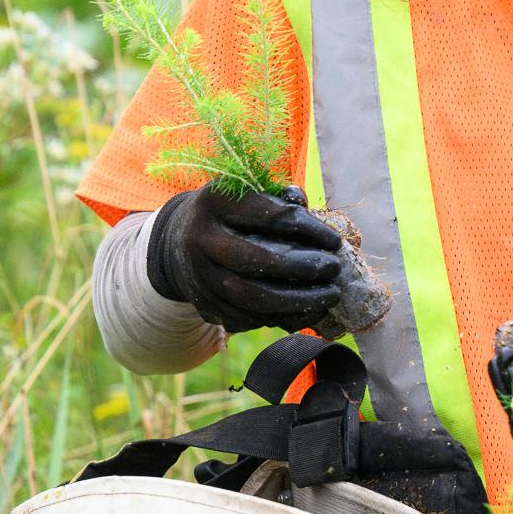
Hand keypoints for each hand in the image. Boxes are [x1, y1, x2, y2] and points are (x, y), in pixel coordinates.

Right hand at [144, 185, 347, 333]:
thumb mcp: (248, 194)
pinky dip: (281, 318)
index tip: (334, 241)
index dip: (306, 229)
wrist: (178, 242)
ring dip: (297, 302)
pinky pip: (247, 319)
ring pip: (251, 299)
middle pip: (255, 260)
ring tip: (328, 297)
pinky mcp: (204, 305)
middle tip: (333, 270)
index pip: (267, 215)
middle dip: (301, 268)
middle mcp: (201, 239)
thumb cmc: (230, 215)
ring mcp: (199, 276)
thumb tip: (306, 207)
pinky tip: (307, 311)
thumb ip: (280, 198)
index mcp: (215, 202)